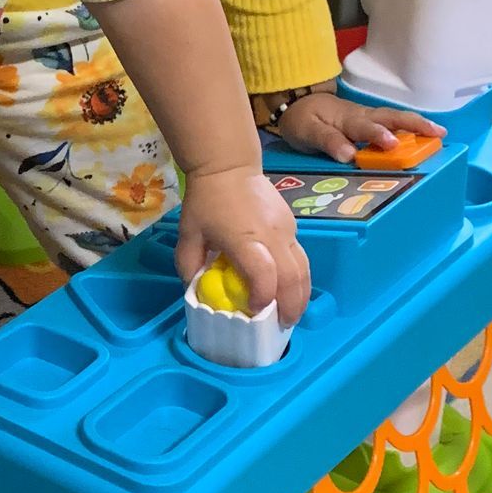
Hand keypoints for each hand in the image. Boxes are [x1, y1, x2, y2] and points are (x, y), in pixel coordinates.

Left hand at [178, 166, 310, 323]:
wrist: (229, 166)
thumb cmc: (206, 201)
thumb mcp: (188, 234)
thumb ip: (189, 265)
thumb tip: (197, 291)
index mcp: (244, 238)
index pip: (263, 272)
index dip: (262, 296)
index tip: (254, 311)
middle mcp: (271, 236)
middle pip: (293, 277)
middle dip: (290, 307)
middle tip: (282, 326)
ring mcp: (286, 230)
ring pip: (304, 269)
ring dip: (301, 296)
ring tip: (291, 314)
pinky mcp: (292, 227)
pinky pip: (301, 257)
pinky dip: (299, 279)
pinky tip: (289, 290)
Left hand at [269, 87, 443, 163]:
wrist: (298, 101)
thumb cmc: (302, 118)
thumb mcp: (306, 130)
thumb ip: (327, 141)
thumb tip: (348, 155)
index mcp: (347, 119)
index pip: (365, 127)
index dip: (379, 135)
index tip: (391, 144)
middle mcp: (362, 116)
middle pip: (391, 118)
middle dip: (414, 125)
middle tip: (437, 133)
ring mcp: (368, 118)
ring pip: (395, 119)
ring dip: (417, 125)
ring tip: (439, 134)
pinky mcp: (370, 123)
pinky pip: (392, 124)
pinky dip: (410, 128)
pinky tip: (424, 138)